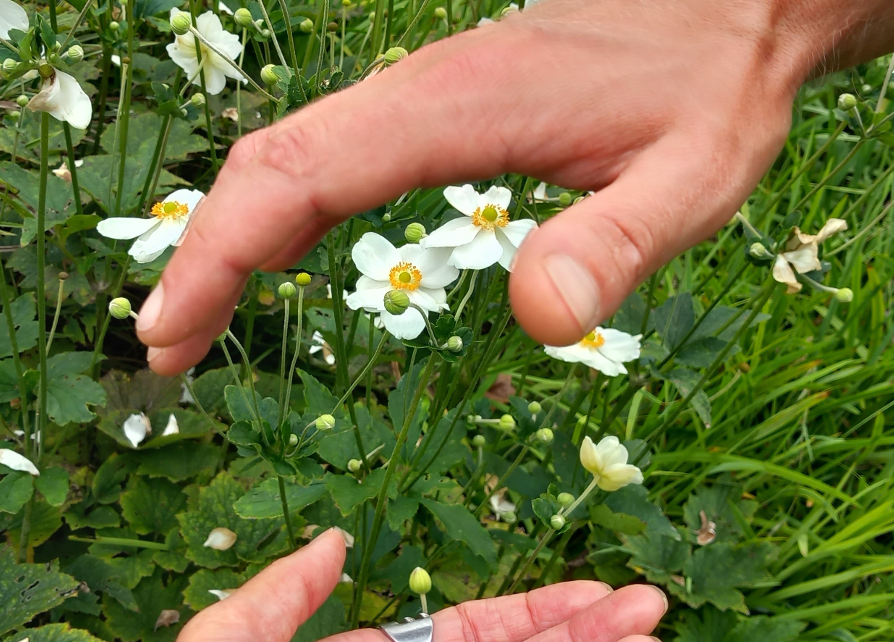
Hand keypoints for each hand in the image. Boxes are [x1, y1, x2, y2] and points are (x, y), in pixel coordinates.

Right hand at [135, 0, 813, 373]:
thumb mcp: (694, 177)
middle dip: (202, 255)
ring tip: (193, 323)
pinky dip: (275, 210)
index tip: (172, 334)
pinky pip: (327, 153)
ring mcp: (419, 93)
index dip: (222, 253)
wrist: (731, 2)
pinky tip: (273, 258)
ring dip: (228, 233)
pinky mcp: (432, 104)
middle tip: (163, 354)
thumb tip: (540, 322)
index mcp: (456, 108)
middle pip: (270, 163)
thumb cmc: (712, 88)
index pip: (302, 177)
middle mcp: (417, 91)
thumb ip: (617, 244)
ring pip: (289, 153)